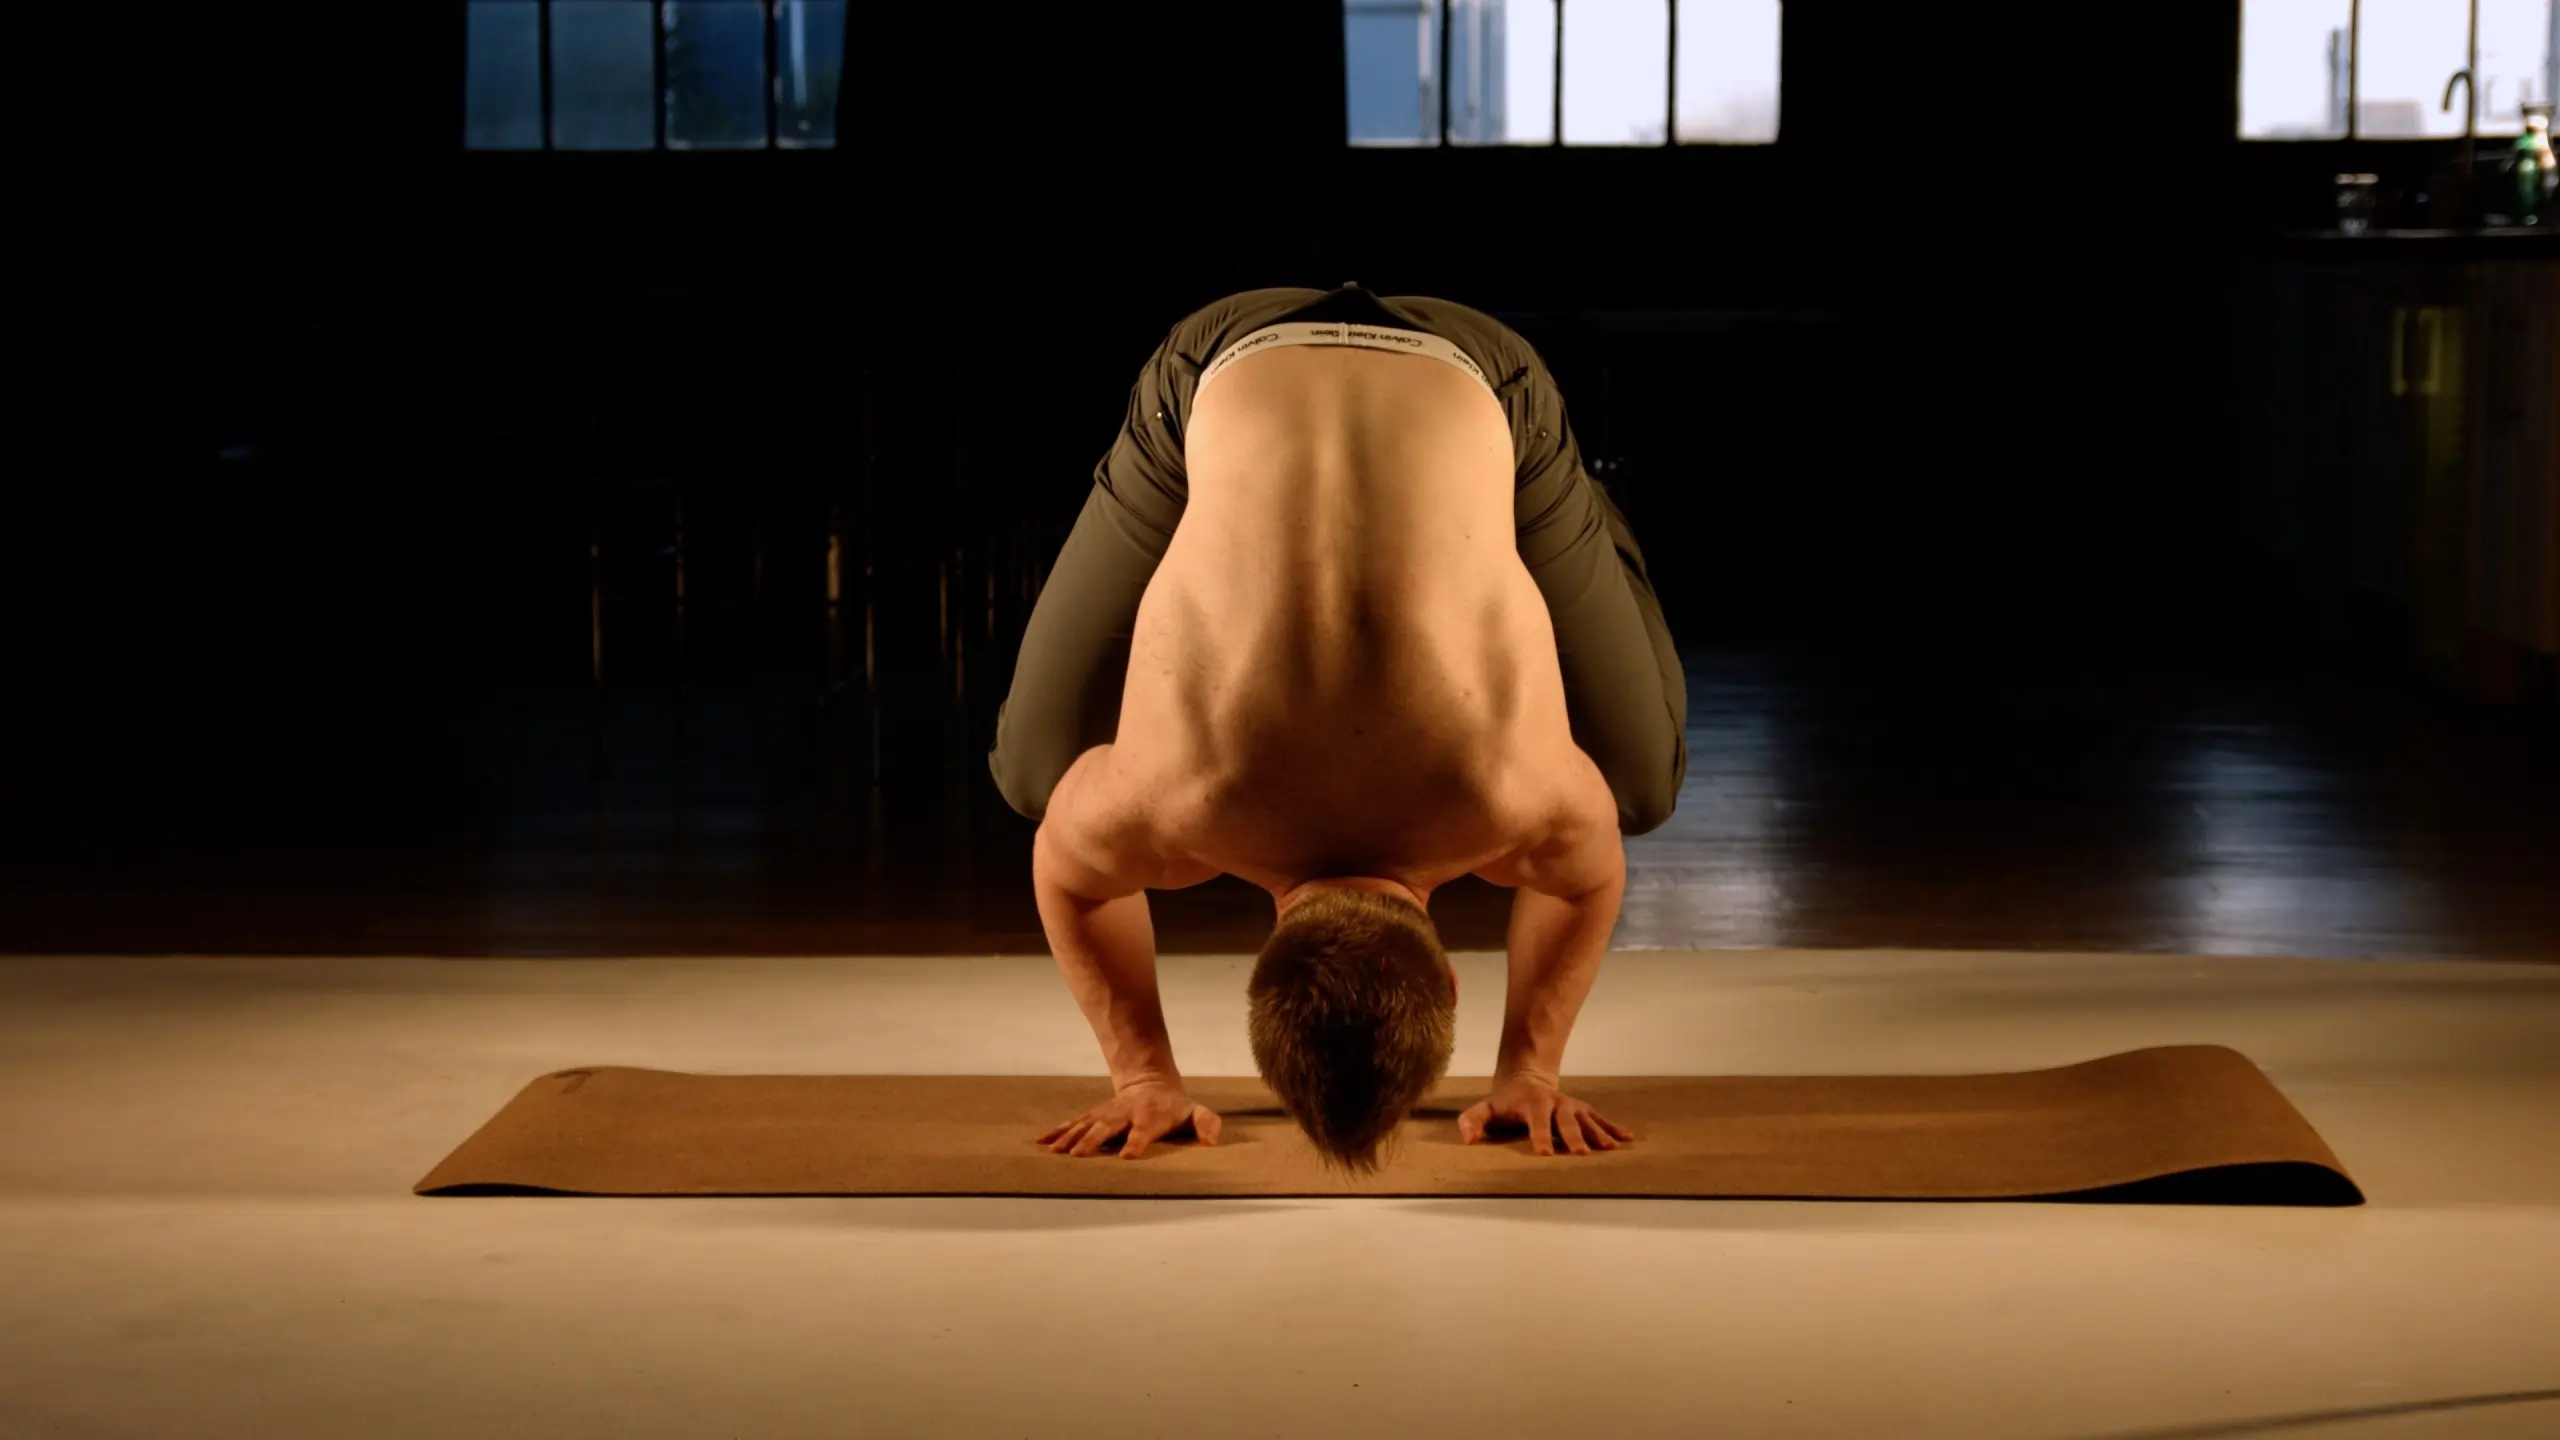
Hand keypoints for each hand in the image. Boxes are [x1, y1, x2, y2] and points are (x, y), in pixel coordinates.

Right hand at [1033, 1079, 1223, 1159]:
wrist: (1151, 1082)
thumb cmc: (1175, 1107)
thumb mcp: (1196, 1112)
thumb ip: (1206, 1124)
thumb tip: (1212, 1141)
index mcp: (1150, 1116)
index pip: (1143, 1131)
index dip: (1136, 1142)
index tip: (1126, 1156)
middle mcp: (1125, 1114)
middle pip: (1107, 1127)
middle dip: (1092, 1140)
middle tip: (1077, 1155)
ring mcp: (1107, 1113)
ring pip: (1086, 1124)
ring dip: (1070, 1137)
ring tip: (1055, 1151)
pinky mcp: (1095, 1115)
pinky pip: (1074, 1123)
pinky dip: (1057, 1130)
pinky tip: (1041, 1141)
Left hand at [1457, 1074, 1633, 1156]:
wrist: (1526, 1080)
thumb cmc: (1505, 1103)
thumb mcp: (1486, 1109)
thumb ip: (1473, 1121)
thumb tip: (1468, 1139)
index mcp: (1532, 1105)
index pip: (1537, 1123)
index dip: (1540, 1137)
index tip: (1544, 1154)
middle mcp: (1556, 1104)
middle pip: (1566, 1122)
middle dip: (1573, 1137)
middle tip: (1580, 1154)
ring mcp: (1571, 1106)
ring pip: (1587, 1120)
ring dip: (1599, 1134)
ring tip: (1611, 1149)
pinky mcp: (1582, 1109)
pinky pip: (1600, 1118)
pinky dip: (1614, 1128)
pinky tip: (1627, 1139)